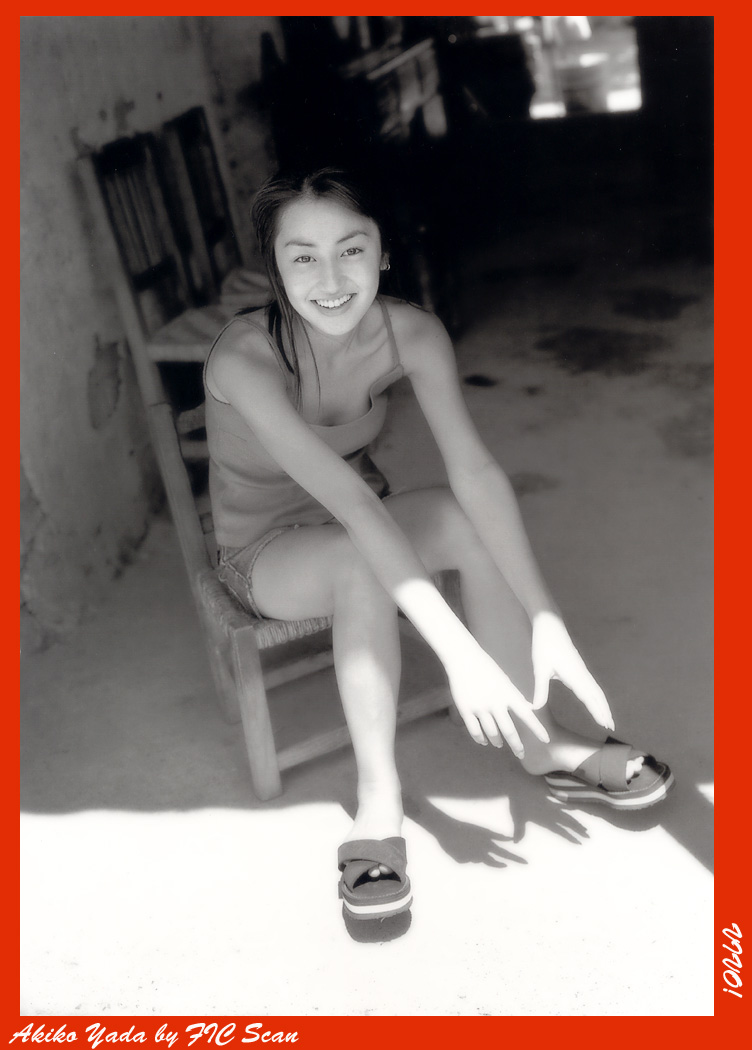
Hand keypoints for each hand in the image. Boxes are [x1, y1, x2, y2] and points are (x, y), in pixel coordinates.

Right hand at [446, 645, 549, 757]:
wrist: (463, 659)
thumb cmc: (486, 668)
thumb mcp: (505, 681)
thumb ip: (515, 697)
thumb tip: (528, 708)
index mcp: (508, 694)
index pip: (527, 715)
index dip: (537, 729)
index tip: (546, 740)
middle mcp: (496, 702)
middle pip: (509, 730)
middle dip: (516, 745)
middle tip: (521, 754)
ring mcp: (480, 707)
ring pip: (492, 733)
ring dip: (497, 741)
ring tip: (499, 744)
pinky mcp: (466, 710)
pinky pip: (475, 731)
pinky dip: (480, 739)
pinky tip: (483, 741)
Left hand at [531, 611, 613, 729]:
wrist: (549, 625)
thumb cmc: (544, 645)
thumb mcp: (539, 668)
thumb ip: (540, 689)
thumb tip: (535, 708)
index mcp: (574, 674)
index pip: (589, 697)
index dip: (597, 711)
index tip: (604, 724)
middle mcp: (581, 673)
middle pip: (597, 695)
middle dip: (604, 711)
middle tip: (611, 728)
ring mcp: (582, 670)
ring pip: (596, 690)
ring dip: (602, 704)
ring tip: (607, 718)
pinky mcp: (579, 667)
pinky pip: (592, 684)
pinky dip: (597, 696)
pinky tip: (596, 701)